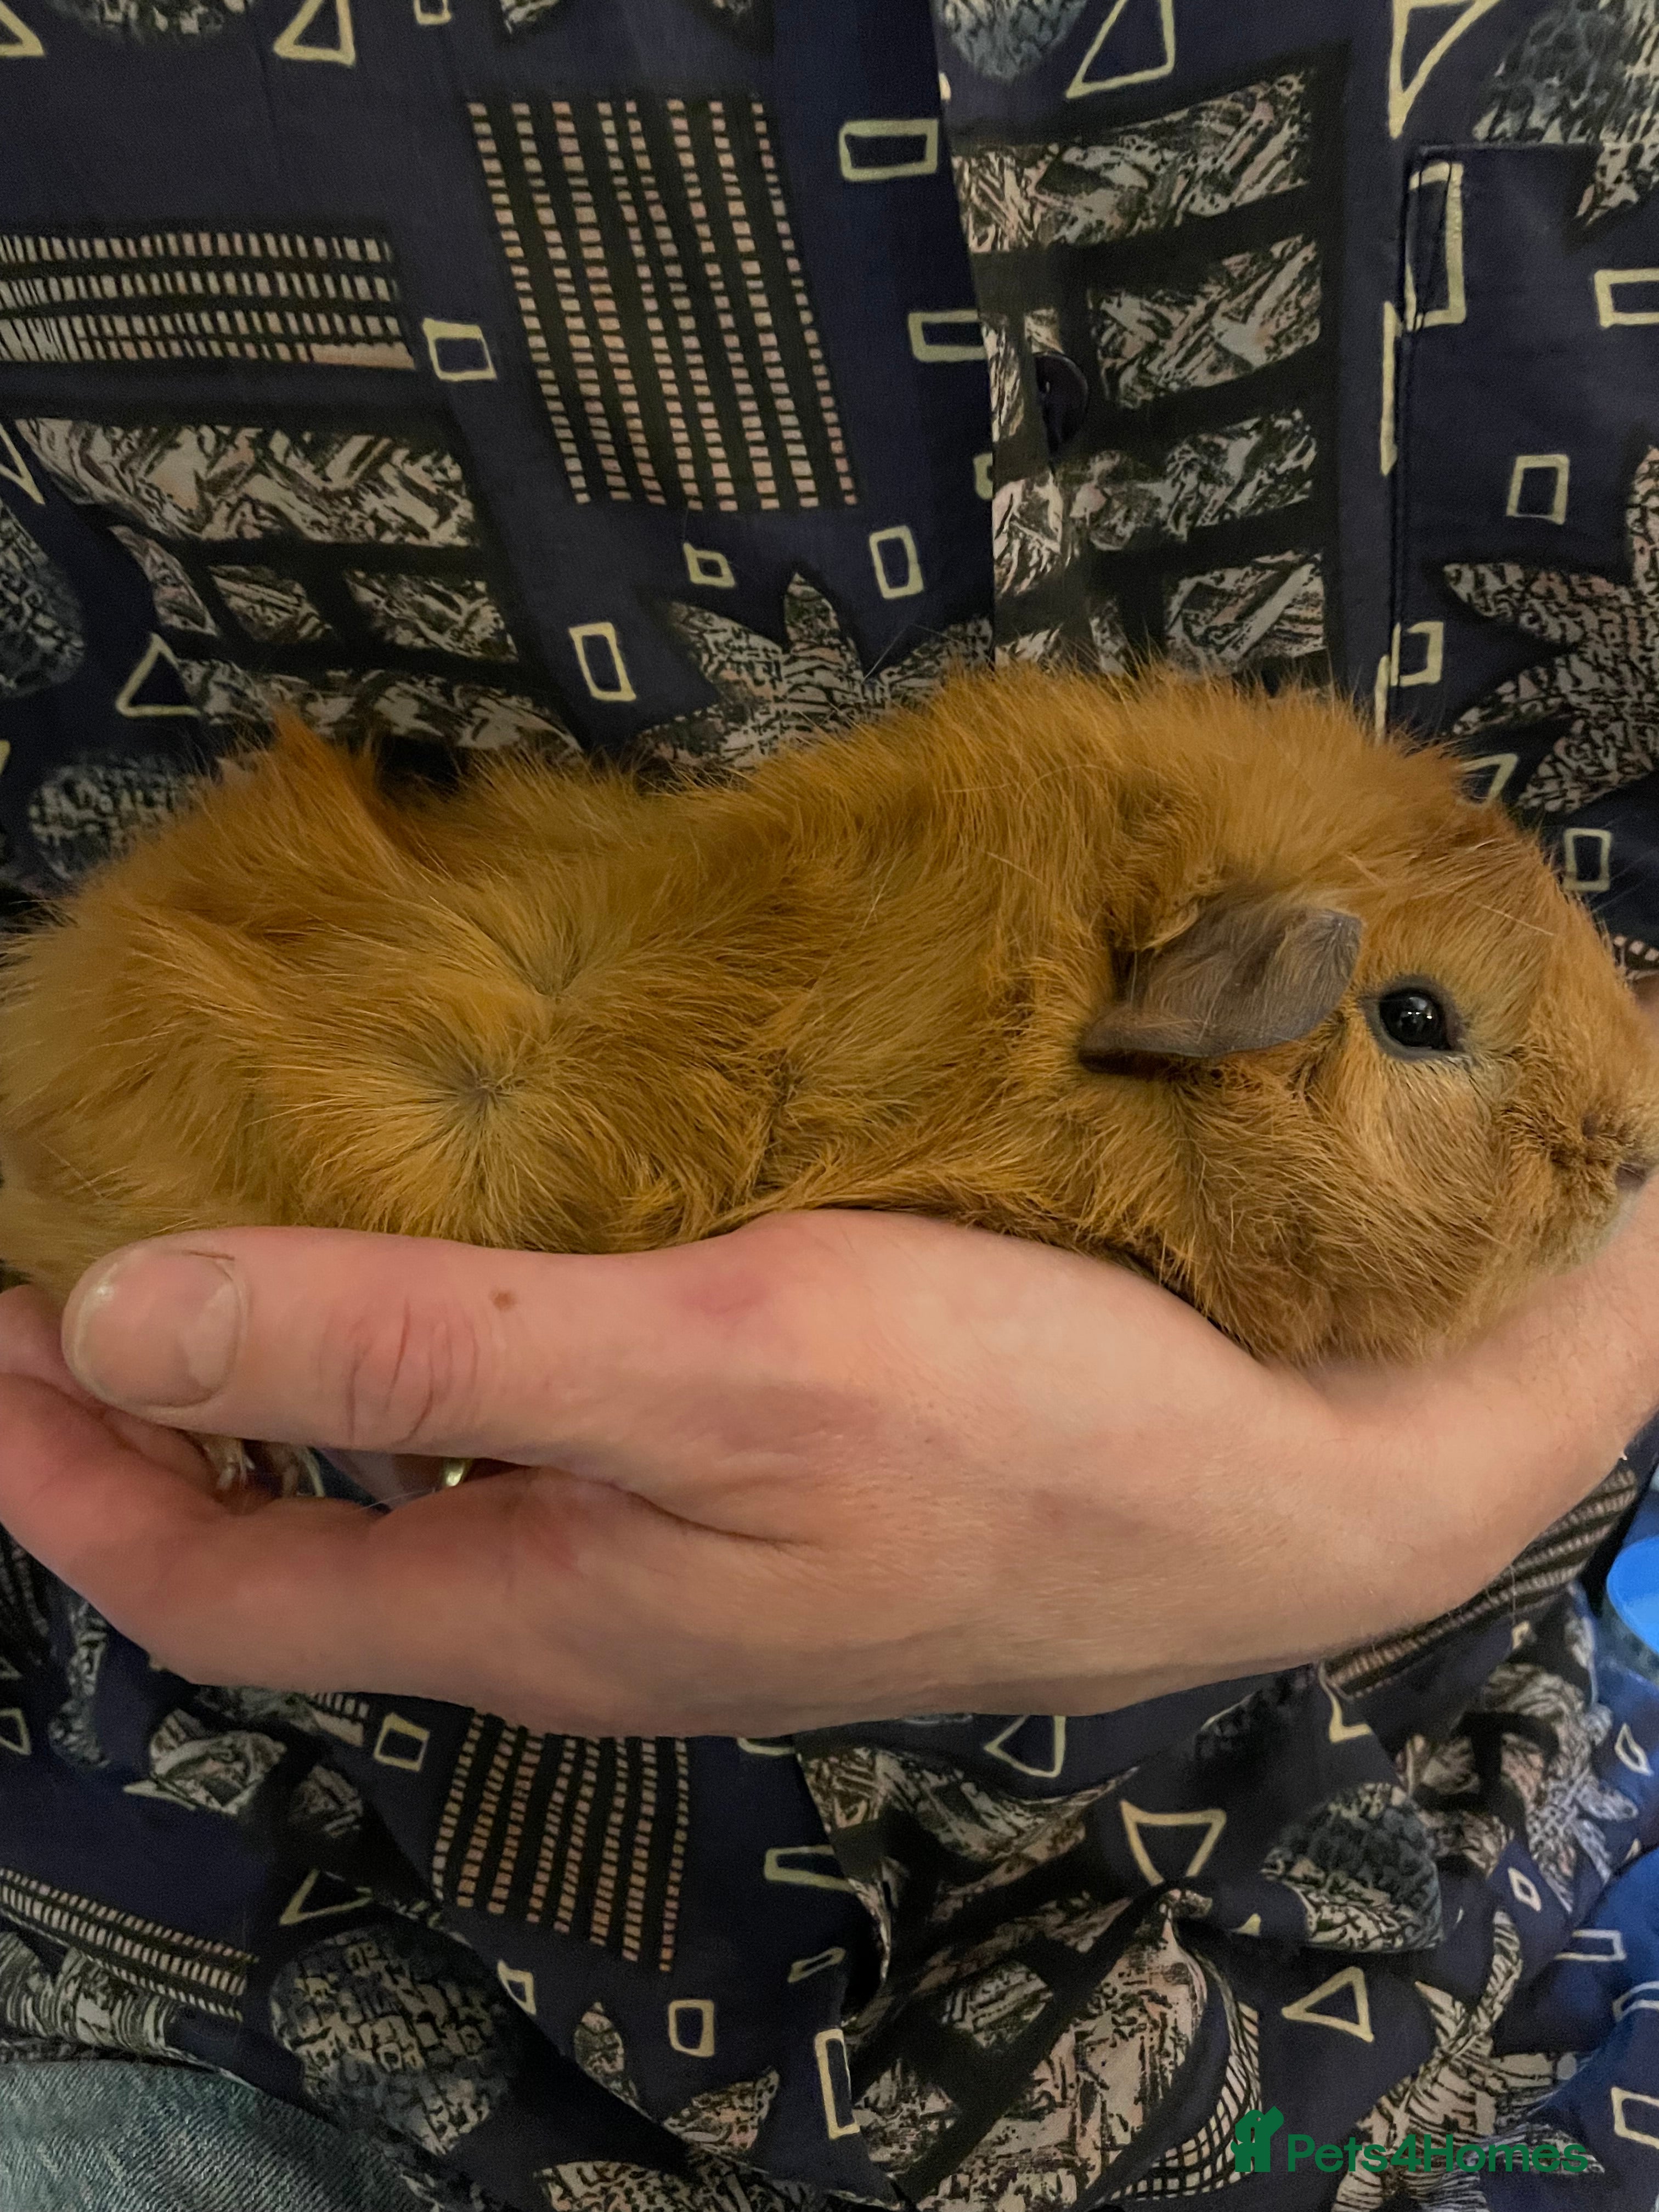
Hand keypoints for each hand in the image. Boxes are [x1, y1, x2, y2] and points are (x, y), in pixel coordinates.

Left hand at [2, 1198, 1657, 1737]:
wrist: (1292, 1482)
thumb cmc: (1025, 1429)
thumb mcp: (706, 1368)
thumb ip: (415, 1354)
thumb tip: (124, 1324)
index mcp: (537, 1609)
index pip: (199, 1581)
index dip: (49, 1467)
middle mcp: (584, 1606)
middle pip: (292, 1536)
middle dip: (153, 1413)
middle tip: (87, 1241)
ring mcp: (680, 1559)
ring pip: (415, 1481)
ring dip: (301, 1375)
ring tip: (256, 1215)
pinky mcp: (767, 1489)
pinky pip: (539, 1434)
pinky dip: (452, 1350)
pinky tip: (495, 1239)